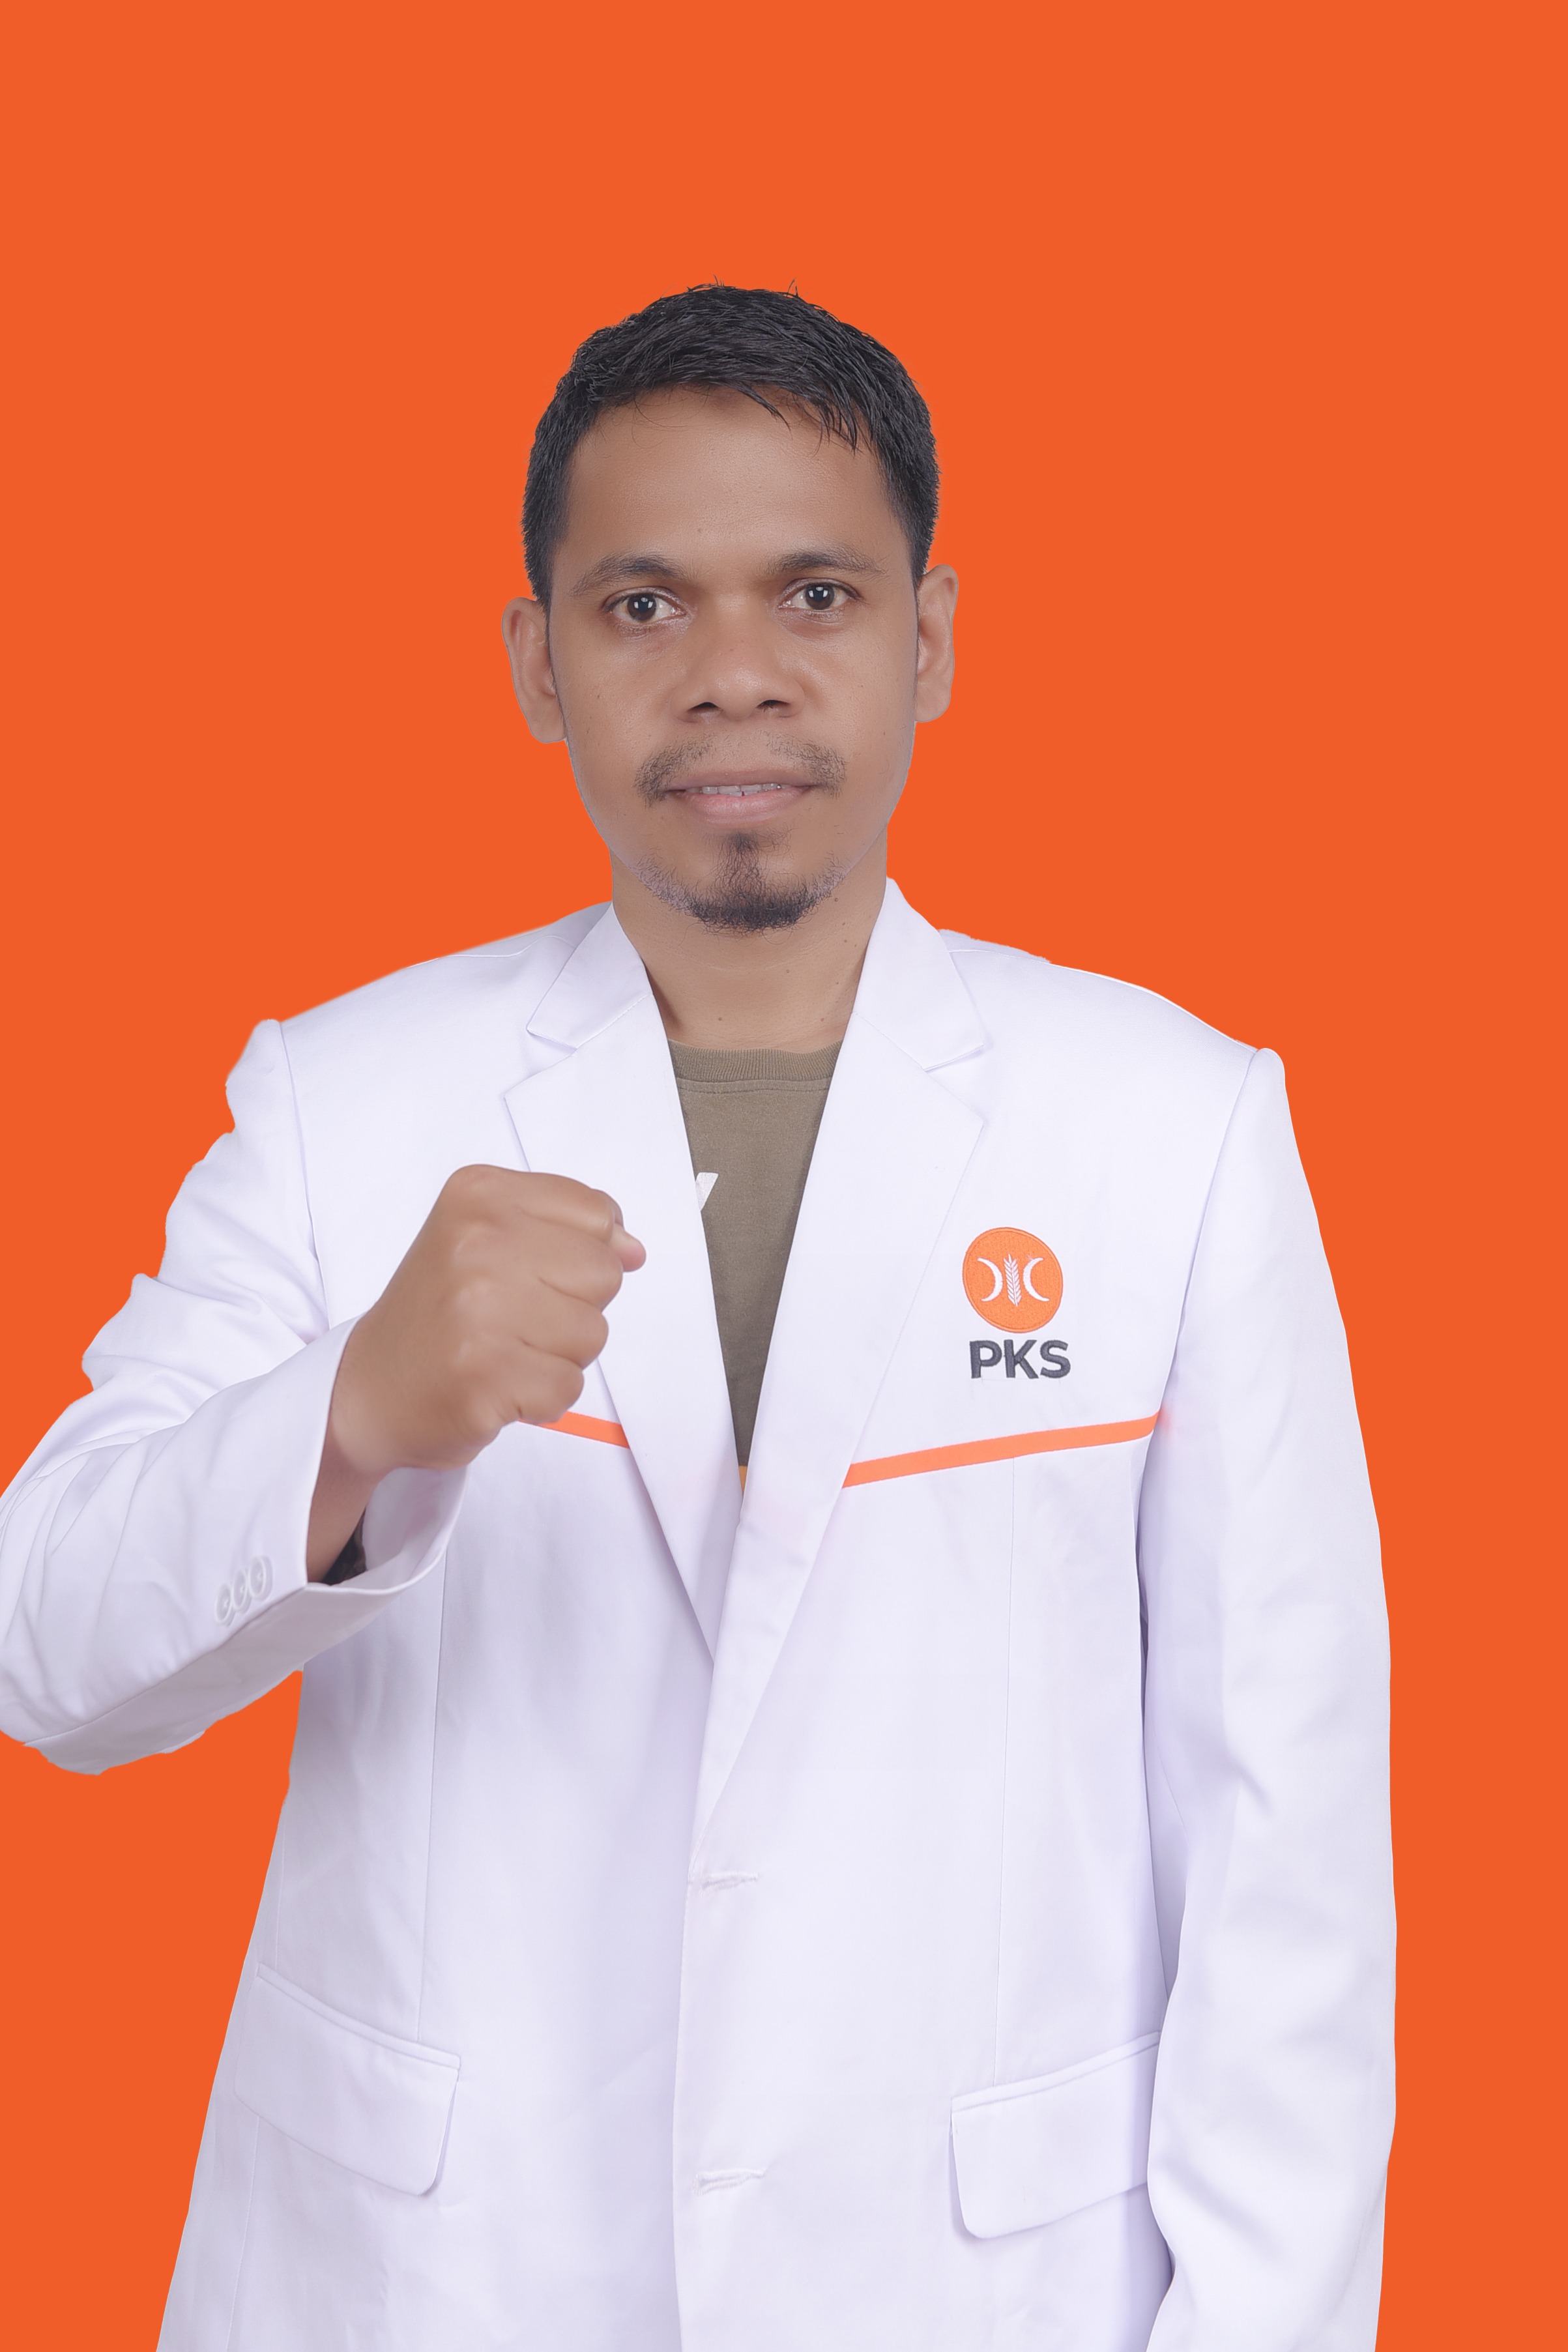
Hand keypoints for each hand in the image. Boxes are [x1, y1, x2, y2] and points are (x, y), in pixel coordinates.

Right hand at [305, 1168, 643, 1576]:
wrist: (368, 1387)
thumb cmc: (440, 1311)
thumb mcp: (488, 1236)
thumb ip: (567, 1229)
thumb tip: (633, 1249)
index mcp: (479, 1194)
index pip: (597, 1215)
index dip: (580, 1254)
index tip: (531, 1273)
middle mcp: (475, 1242)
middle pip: (603, 1273)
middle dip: (573, 1305)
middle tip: (513, 1318)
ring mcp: (477, 1310)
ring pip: (593, 1334)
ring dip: (559, 1355)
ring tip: (504, 1350)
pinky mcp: (483, 1376)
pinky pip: (568, 1387)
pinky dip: (541, 1398)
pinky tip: (497, 1384)